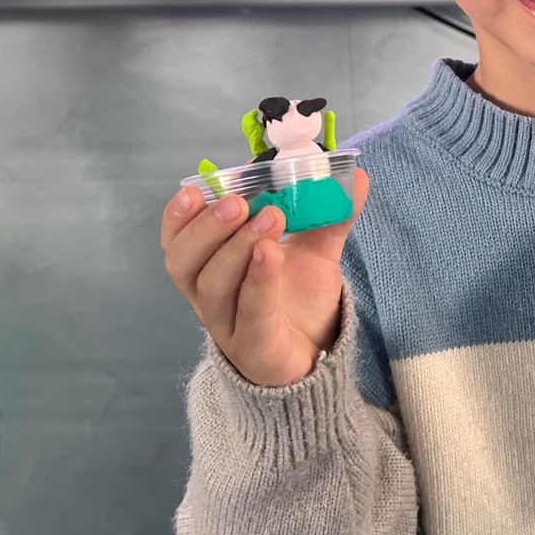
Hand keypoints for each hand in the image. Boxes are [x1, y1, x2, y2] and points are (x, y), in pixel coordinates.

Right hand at [161, 171, 370, 386]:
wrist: (316, 358)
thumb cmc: (299, 302)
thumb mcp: (315, 252)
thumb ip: (329, 214)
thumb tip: (356, 176)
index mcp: (212, 269)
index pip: (178, 243)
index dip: (179, 217)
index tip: (195, 189)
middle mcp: (210, 298)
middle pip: (185, 264)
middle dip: (207, 227)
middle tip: (239, 201)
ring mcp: (230, 326)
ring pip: (212, 287)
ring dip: (235, 247)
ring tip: (270, 217)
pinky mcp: (255, 350)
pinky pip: (249, 314)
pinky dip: (258, 281)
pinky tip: (271, 254)